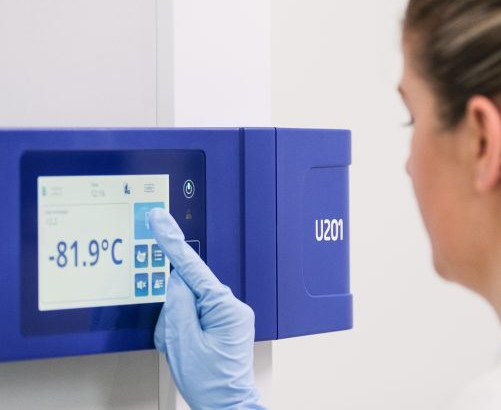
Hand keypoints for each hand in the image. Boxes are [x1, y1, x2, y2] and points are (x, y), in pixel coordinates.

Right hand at [148, 208, 265, 409]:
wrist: (227, 406)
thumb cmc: (211, 382)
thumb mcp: (183, 344)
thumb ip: (176, 306)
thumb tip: (174, 281)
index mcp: (225, 307)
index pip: (192, 268)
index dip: (171, 242)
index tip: (158, 220)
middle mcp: (231, 307)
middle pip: (186, 292)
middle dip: (173, 316)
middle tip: (176, 342)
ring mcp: (228, 316)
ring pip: (186, 307)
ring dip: (177, 330)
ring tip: (185, 354)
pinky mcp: (222, 325)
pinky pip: (192, 318)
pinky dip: (182, 334)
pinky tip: (187, 351)